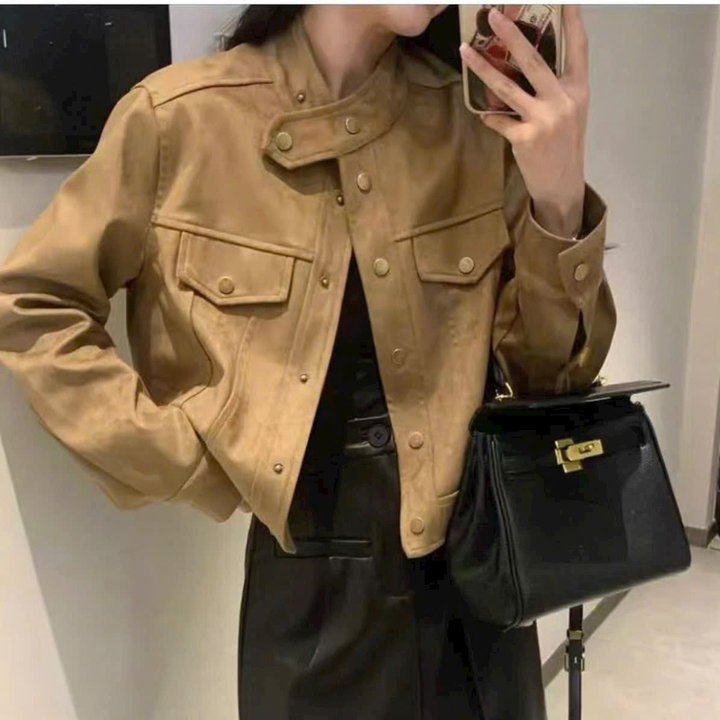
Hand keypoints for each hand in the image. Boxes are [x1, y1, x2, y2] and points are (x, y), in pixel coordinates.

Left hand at [460, 5, 588, 236]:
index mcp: (578, 89)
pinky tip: (484, 114)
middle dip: (511, 34)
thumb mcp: (569, 111)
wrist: (562, 184)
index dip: (572, 18)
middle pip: (533, 60)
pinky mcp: (525, 138)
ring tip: (465, 51)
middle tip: (493, 14)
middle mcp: (563, 100)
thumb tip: (522, 63)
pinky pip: (498, 120)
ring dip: (482, 67)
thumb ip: (553, 87)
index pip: (577, 46)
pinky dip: (489, 116)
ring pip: (506, 87)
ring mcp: (544, 120)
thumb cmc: (564, 144)